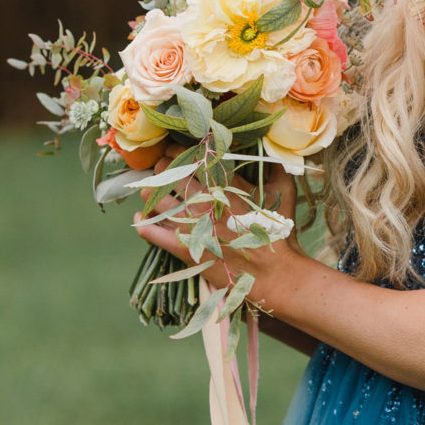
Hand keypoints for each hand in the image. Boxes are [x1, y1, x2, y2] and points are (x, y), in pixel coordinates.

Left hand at [133, 148, 301, 311]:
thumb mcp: (284, 193)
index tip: (174, 154)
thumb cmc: (279, 233)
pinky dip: (142, 223)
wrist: (275, 273)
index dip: (177, 152)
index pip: (191, 157)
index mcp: (226, 182)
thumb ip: (277, 169)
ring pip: (156, 199)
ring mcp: (193, 223)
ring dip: (150, 194)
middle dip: (161, 170)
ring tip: (150, 194)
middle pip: (169, 174)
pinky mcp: (184, 248)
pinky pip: (152, 232)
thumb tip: (275, 151)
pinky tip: (141, 219)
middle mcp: (206, 199)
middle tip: (161, 173)